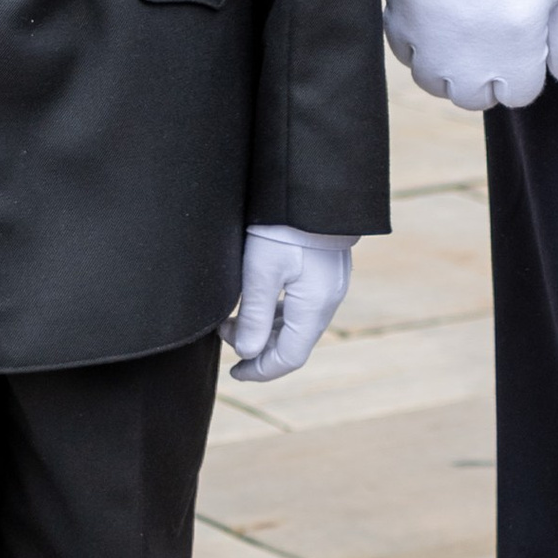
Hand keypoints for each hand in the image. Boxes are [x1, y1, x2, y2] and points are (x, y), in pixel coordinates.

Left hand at [228, 227, 353, 381]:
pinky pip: (302, 306)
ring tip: (234, 321)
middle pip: (294, 343)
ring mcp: (330, 285)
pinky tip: (258, 303)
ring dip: (266, 330)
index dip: (260, 370)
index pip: (289, 357)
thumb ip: (253, 316)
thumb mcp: (260, 271)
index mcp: (314, 307)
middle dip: (259, 349)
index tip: (234, 372)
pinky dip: (278, 313)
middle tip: (226, 339)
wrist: (311, 185)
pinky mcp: (327, 270)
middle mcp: (328, 300)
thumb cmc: (284, 225)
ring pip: (297, 324)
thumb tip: (246, 353)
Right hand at [382, 0, 557, 111]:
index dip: (525, 70)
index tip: (523, 40)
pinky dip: (418, 44)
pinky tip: (435, 17)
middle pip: (474, 97)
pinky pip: (404, 54)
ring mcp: (430, 42)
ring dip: (449, 66)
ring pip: (435, 82)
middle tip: (493, 35)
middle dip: (486, 76)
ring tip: (462, 29)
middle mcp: (470, 57)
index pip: (519, 95)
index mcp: (517, 50)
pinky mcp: (399, 18)